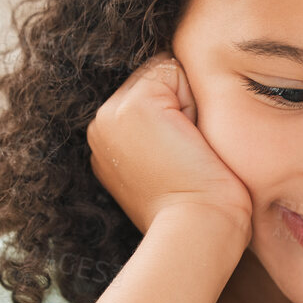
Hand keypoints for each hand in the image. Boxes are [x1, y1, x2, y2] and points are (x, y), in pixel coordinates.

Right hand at [87, 52, 252, 241]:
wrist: (198, 233)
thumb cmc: (201, 211)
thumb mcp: (170, 168)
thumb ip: (163, 135)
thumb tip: (184, 108)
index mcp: (108, 143)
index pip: (151, 95)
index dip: (180, 114)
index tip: (185, 160)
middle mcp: (100, 126)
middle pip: (156, 80)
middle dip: (182, 105)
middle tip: (188, 156)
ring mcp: (110, 114)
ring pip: (165, 73)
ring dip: (187, 104)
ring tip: (189, 150)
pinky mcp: (133, 107)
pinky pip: (173, 69)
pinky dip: (193, 99)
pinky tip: (191, 139)